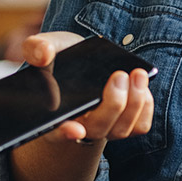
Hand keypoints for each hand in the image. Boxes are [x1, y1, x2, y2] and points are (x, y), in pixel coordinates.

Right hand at [20, 31, 154, 145]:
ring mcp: (104, 129)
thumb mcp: (46, 47)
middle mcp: (79, 127)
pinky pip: (140, 126)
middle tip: (118, 76)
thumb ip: (36, 48)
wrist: (85, 61)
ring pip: (121, 129)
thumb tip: (42, 54)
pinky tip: (142, 86)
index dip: (64, 133)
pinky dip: (145, 107)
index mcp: (53, 114)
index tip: (75, 129)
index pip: (54, 132)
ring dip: (134, 103)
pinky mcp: (126, 125)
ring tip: (137, 74)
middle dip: (112, 104)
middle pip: (97, 129)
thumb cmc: (62, 57)